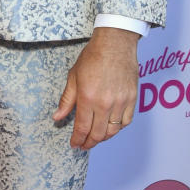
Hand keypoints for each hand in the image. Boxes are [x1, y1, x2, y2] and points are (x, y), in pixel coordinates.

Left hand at [52, 27, 138, 150]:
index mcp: (88, 98)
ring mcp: (120, 102)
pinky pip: (126, 121)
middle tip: (84, 145)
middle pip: (98, 133)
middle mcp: (105, 103)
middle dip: (89, 143)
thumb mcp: (73, 77)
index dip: (78, 139)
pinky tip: (111, 127)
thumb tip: (57, 117)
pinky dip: (118, 128)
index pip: (82, 128)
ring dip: (103, 138)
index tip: (75, 144)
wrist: (115, 44)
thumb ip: (66, 100)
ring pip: (113, 130)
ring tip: (96, 138)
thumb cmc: (93, 57)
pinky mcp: (132, 98)